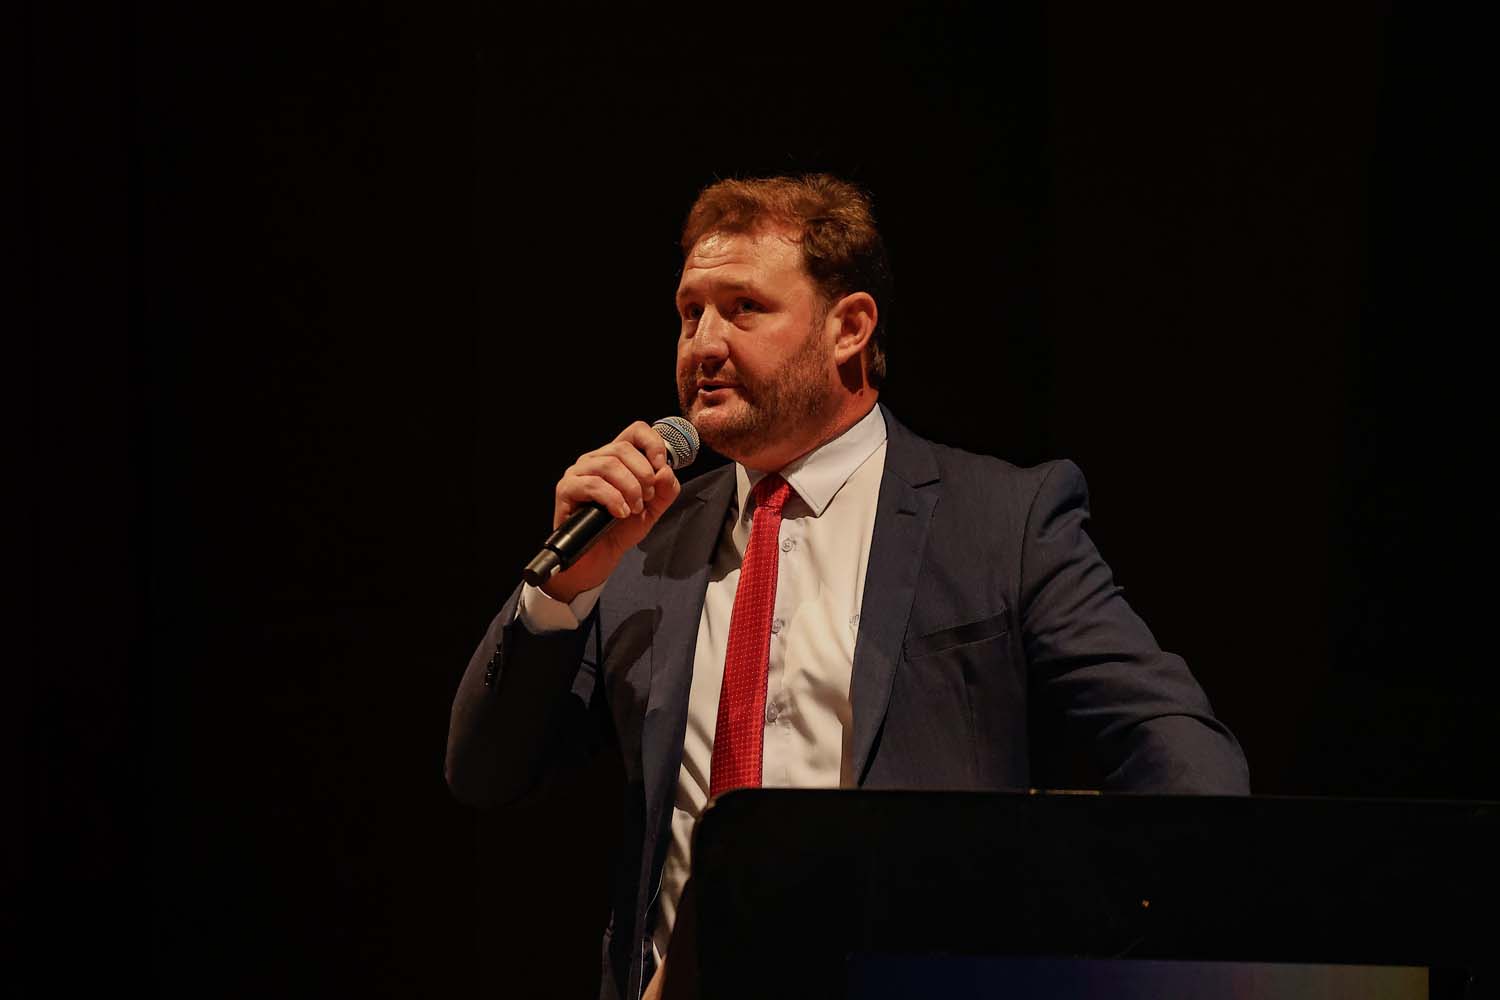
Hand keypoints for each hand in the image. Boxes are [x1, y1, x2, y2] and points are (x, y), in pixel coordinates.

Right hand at [540, 421, 681, 602]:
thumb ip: (665, 490)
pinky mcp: (566, 489)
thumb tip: (665, 471)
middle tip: (646, 498)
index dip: (653, 443)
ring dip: (630, 488)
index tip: (661, 465)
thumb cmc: (620, 529)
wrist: (598, 558)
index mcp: (617, 458)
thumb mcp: (652, 509)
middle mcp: (596, 459)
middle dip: (643, 475)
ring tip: (633, 508)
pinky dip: (612, 498)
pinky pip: (592, 484)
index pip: (635, 431)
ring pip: (609, 465)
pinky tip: (619, 512)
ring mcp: (579, 473)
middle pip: (623, 448)